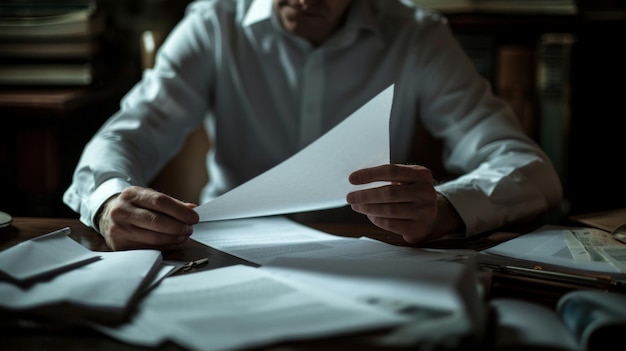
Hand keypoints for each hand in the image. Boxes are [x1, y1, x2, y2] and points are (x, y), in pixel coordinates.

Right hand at [97, 186, 199, 250]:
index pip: (160, 201)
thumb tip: (192, 209)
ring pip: (154, 238)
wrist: (107, 215)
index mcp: (131, 194)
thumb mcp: (149, 197)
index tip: (194, 217)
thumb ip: (172, 203)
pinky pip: (148, 249)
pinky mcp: (119, 245)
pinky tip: (172, 243)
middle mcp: (122, 211)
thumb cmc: (135, 206)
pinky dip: (165, 247)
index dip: (180, 211)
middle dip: (179, 227)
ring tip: (183, 236)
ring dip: (174, 239)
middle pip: (157, 221)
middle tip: (190, 229)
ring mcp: (119, 229)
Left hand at [346, 164, 462, 243]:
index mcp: (422, 174)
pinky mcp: (419, 228)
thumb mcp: (406, 180)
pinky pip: (391, 224)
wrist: (434, 215)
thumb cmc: (412, 193)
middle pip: (389, 192)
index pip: (391, 171)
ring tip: (356, 206)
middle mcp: (426, 192)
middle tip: (350, 197)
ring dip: (368, 208)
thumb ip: (387, 177)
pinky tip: (370, 215)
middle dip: (365, 195)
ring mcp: (425, 211)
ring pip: (389, 210)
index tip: (352, 178)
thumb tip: (357, 180)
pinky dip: (376, 219)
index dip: (369, 174)